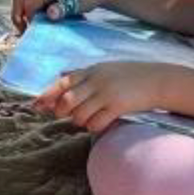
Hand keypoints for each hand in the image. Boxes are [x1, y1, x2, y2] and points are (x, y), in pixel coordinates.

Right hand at [11, 0, 98, 31]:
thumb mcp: (76, 5)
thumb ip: (61, 9)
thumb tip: (50, 14)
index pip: (29, 4)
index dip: (29, 19)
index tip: (34, 30)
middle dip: (17, 15)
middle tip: (23, 30)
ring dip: (22, 13)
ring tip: (27, 27)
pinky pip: (31, 0)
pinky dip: (29, 10)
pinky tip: (37, 21)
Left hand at [32, 61, 163, 133]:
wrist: (157, 80)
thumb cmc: (130, 75)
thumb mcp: (105, 68)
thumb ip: (84, 74)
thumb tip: (61, 74)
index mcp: (91, 70)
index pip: (63, 83)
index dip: (47, 95)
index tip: (36, 105)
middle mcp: (96, 81)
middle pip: (67, 101)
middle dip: (62, 112)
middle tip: (69, 115)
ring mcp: (107, 94)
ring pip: (79, 115)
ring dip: (80, 121)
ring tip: (90, 118)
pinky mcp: (118, 106)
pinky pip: (96, 123)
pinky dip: (94, 126)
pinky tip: (102, 121)